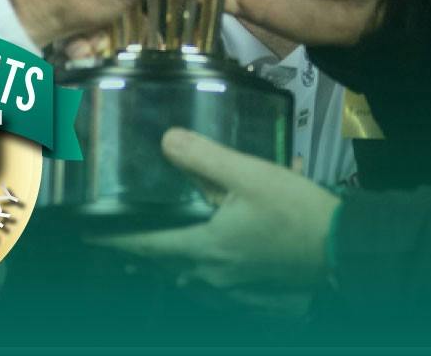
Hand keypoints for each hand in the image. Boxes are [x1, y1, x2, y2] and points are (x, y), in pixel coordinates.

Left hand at [99, 129, 338, 302]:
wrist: (343, 248)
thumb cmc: (294, 211)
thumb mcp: (248, 173)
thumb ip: (204, 156)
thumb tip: (165, 141)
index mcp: (204, 248)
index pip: (146, 246)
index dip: (115, 240)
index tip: (88, 234)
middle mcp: (212, 275)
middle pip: (167, 264)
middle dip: (144, 251)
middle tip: (126, 232)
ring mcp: (235, 287)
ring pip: (191, 274)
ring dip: (174, 258)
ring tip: (167, 237)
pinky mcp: (256, 289)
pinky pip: (216, 280)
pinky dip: (203, 265)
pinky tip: (215, 247)